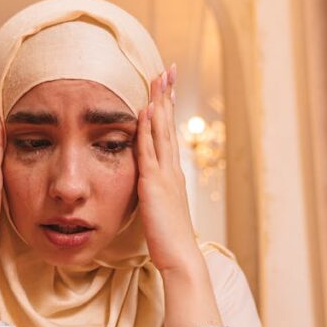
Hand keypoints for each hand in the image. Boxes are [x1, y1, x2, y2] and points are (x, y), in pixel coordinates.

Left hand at [135, 65, 222, 326]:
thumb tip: (148, 190)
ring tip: (159, 78)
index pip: (167, 136)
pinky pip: (150, 149)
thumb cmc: (169, 241)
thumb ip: (154, 196)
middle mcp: (172, 170)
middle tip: (168, 69)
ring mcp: (165, 175)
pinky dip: (148, 128)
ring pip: (161, 131)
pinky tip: (145, 110)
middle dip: (167, 96)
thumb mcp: (159, 211)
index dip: (166, 111)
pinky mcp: (154, 183)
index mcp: (172, 176)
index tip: (165, 88)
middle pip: (168, 125)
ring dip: (159, 103)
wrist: (180, 257)